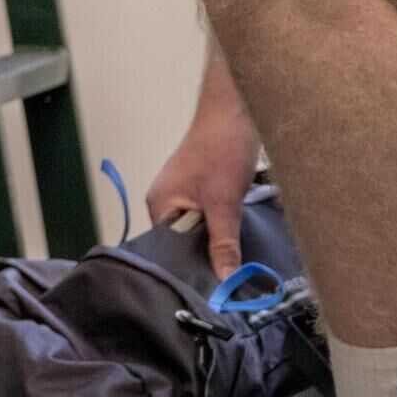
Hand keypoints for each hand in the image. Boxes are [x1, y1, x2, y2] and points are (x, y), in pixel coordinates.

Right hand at [144, 65, 260, 275]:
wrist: (236, 110)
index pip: (168, 250)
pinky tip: (237, 231)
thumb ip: (223, 243)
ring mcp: (182, 192)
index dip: (190, 267)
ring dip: (217, 237)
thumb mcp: (224, 203)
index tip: (213, 286)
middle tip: (229, 275)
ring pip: (199, 228)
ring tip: (235, 254)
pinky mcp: (200, 186)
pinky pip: (207, 215)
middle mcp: (164, 200)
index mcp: (158, 205)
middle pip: (183, 241)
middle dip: (206, 254)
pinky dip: (222, 223)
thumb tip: (224, 281)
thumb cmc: (222, 150)